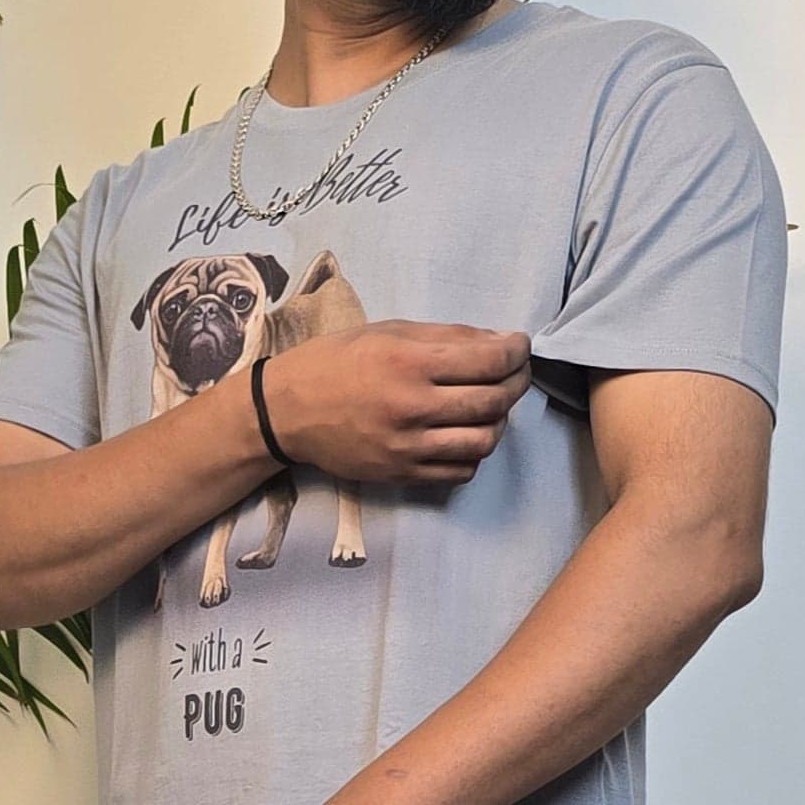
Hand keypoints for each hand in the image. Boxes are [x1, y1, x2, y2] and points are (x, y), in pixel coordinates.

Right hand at [264, 320, 530, 491]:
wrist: (285, 412)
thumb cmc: (335, 362)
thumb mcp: (388, 331)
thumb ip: (446, 336)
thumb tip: (499, 340)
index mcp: (408, 362)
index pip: (489, 360)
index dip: (517, 351)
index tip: (519, 345)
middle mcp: (412, 406)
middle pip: (494, 400)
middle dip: (517, 382)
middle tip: (515, 372)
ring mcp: (408, 446)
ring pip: (484, 441)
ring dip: (500, 421)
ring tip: (491, 406)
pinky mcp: (403, 474)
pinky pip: (461, 470)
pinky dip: (475, 453)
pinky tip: (465, 434)